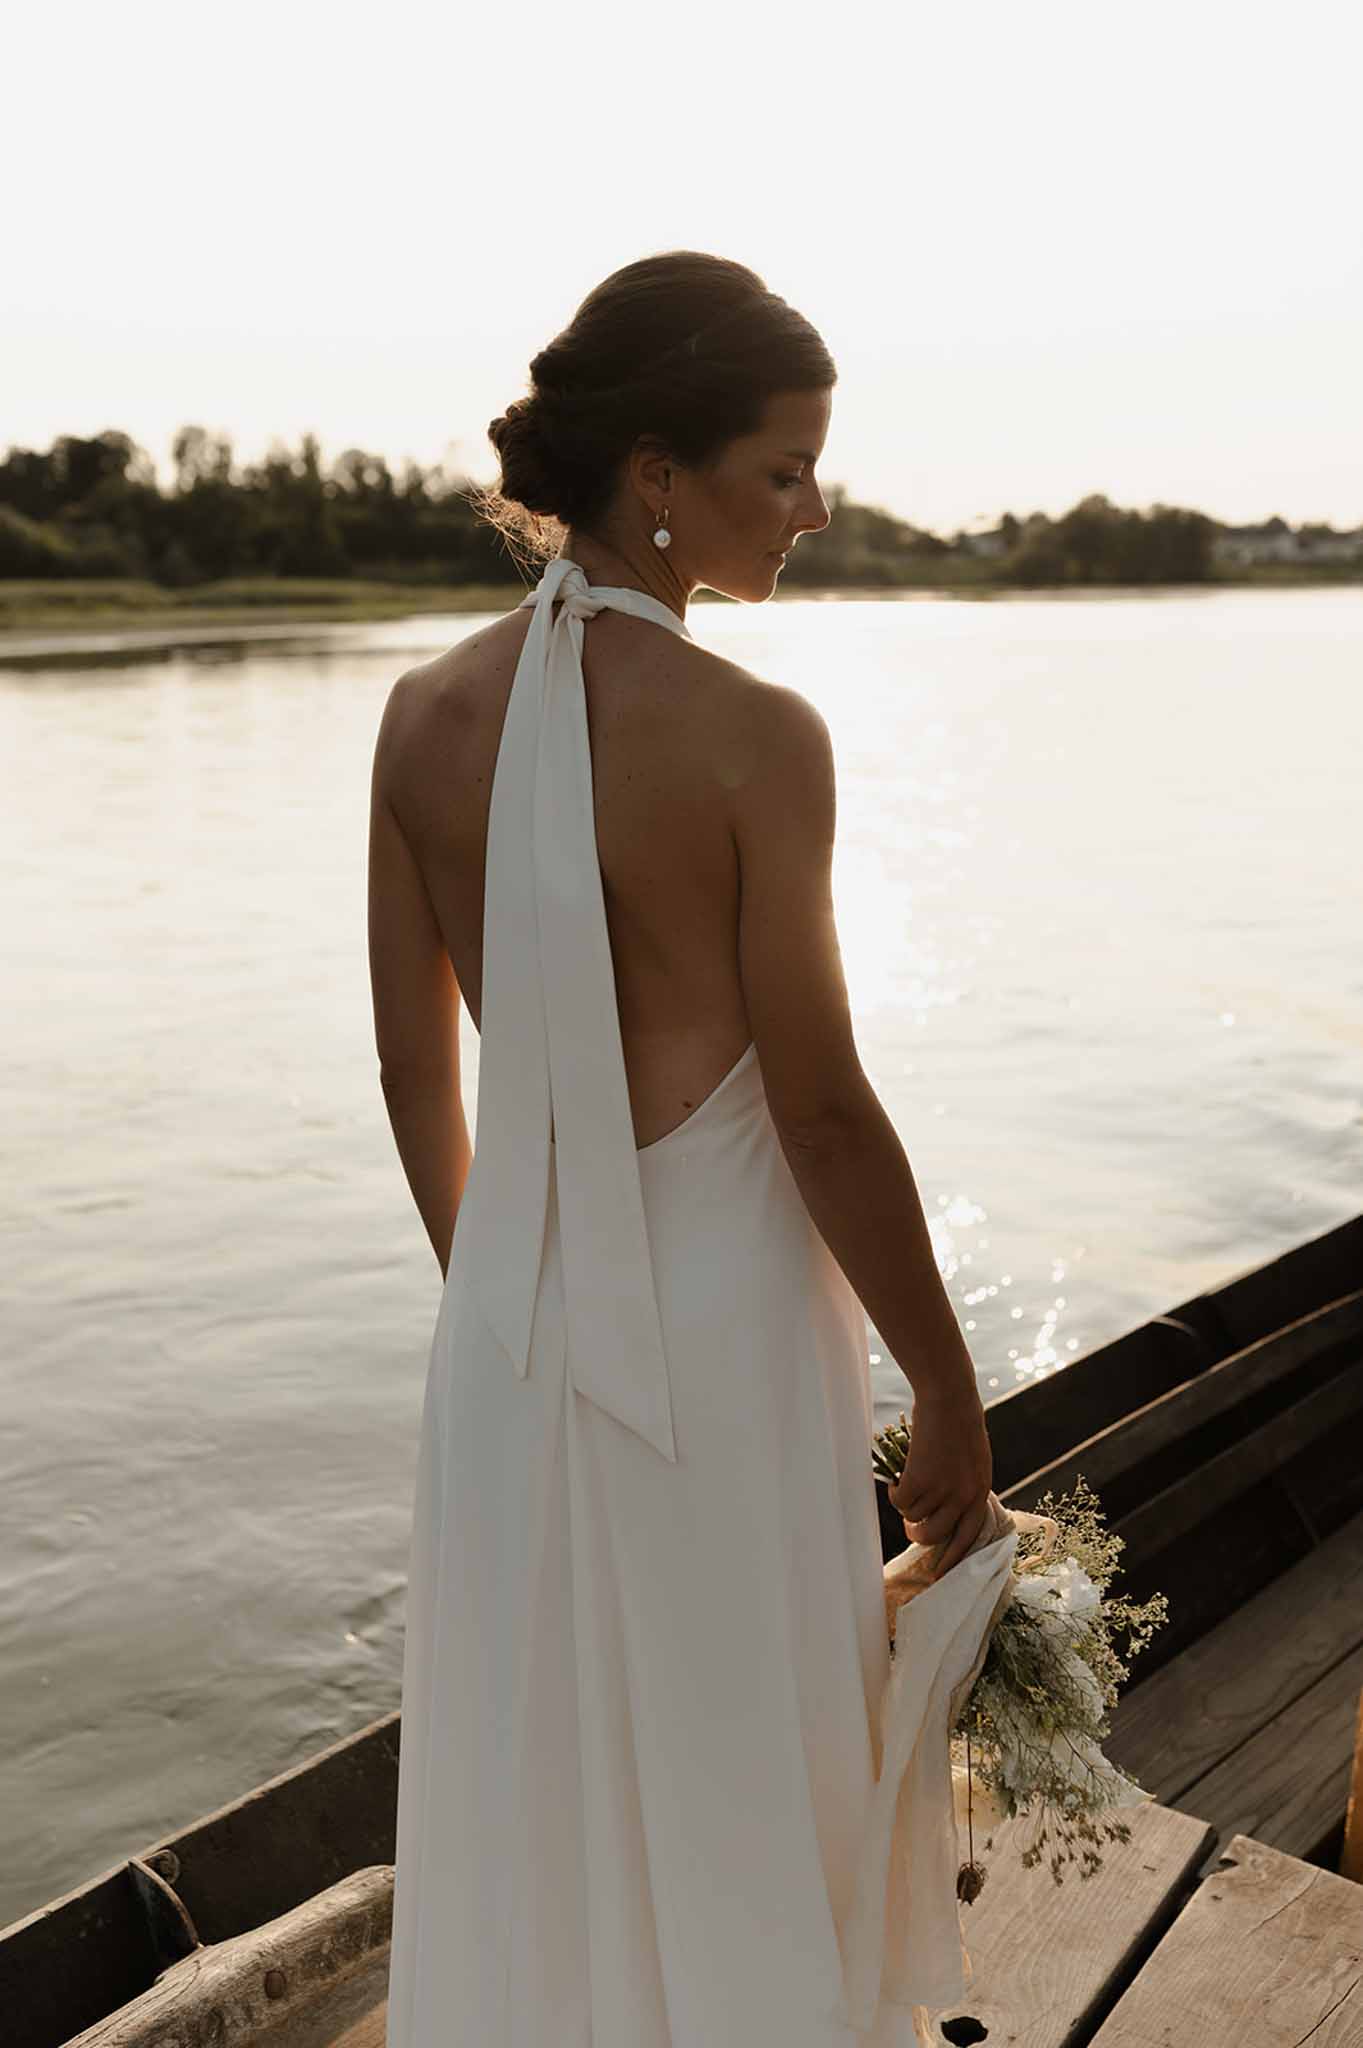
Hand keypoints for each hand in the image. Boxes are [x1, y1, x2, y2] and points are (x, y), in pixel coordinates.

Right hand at [887, 1389, 993, 1580]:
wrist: (950, 1400)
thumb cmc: (960, 1427)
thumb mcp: (974, 1463)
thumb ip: (966, 1489)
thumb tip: (949, 1515)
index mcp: (980, 1492)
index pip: (969, 1539)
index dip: (952, 1560)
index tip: (938, 1574)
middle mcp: (964, 1496)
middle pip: (936, 1536)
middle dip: (919, 1535)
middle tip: (911, 1526)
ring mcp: (942, 1489)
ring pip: (914, 1518)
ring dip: (906, 1509)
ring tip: (906, 1490)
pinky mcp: (920, 1479)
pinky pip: (901, 1502)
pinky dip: (895, 1493)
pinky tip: (897, 1478)